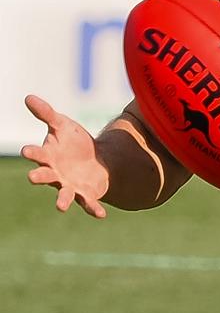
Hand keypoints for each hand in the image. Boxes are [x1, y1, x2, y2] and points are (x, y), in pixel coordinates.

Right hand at [21, 95, 109, 217]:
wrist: (96, 160)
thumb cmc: (73, 142)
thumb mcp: (62, 125)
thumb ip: (46, 114)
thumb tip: (28, 97)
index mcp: (48, 156)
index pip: (37, 154)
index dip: (32, 152)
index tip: (26, 151)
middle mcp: (55, 174)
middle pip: (44, 176)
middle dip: (39, 177)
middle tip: (32, 178)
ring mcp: (69, 186)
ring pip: (64, 195)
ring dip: (62, 200)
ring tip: (60, 206)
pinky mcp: (85, 195)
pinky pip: (89, 204)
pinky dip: (93, 209)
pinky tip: (101, 215)